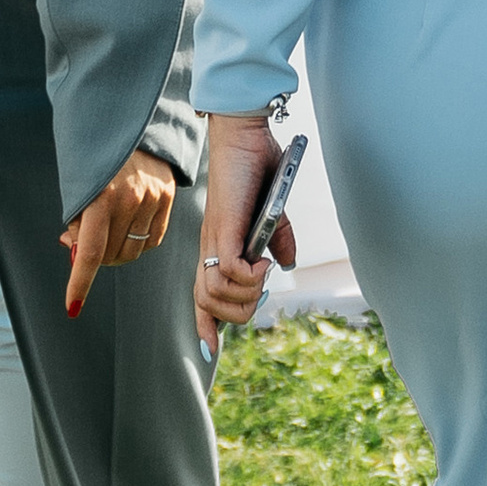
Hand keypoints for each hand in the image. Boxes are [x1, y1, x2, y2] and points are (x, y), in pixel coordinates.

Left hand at [63, 147, 177, 317]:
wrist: (128, 117)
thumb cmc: (94, 150)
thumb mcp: (77, 183)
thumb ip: (76, 219)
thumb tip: (75, 251)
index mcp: (102, 195)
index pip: (90, 252)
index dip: (79, 283)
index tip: (72, 307)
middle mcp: (131, 200)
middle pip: (112, 256)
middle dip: (95, 259)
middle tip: (83, 244)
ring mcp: (153, 199)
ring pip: (133, 251)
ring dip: (116, 250)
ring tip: (106, 231)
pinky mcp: (167, 197)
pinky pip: (152, 239)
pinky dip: (137, 242)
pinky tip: (127, 228)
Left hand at [197, 109, 297, 350]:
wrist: (245, 135)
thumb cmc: (257, 168)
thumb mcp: (274, 214)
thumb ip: (279, 241)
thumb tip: (285, 267)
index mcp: (217, 245)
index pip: (201, 295)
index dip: (205, 326)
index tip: (210, 350)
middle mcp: (210, 246)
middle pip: (206, 303)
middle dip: (236, 314)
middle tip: (261, 291)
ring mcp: (214, 238)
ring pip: (214, 293)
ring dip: (246, 293)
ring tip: (263, 274)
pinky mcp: (224, 227)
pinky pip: (228, 270)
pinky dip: (248, 276)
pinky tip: (264, 263)